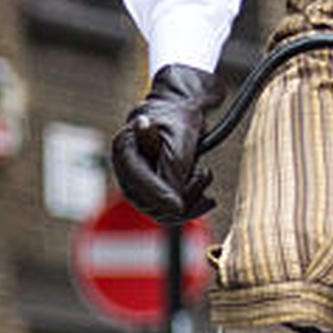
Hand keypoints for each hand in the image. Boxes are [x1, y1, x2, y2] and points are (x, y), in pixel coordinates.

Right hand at [111, 64, 218, 222]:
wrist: (180, 117)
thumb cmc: (177, 122)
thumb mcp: (178, 141)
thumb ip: (173, 171)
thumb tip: (175, 206)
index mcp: (125, 150)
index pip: (138, 181)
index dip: (158, 195)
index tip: (178, 206)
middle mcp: (127, 173)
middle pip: (150, 204)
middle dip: (182, 195)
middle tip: (203, 173)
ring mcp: (139, 187)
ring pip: (164, 214)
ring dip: (191, 200)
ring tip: (204, 174)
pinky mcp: (154, 197)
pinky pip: (173, 216)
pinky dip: (193, 208)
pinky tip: (207, 198)